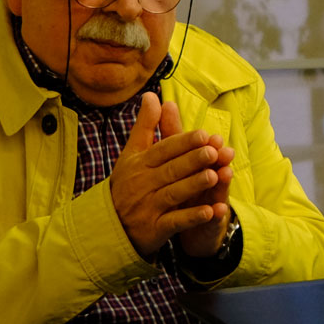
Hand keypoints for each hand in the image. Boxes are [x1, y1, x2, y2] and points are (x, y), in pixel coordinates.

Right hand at [109, 93, 234, 258]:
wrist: (109, 225)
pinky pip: (175, 222)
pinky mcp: (154, 229)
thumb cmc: (127, 184)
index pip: (163, 150)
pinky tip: (210, 211)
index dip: (184, 142)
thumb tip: (151, 95)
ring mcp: (147, 207)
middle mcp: (142, 184)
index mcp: (139, 164)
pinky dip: (192, 217)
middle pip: (170, 170)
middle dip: (193, 161)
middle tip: (214, 152)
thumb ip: (145, 125)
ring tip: (215, 176)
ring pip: (173, 193)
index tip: (204, 134)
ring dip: (194, 185)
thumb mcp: (132, 154)